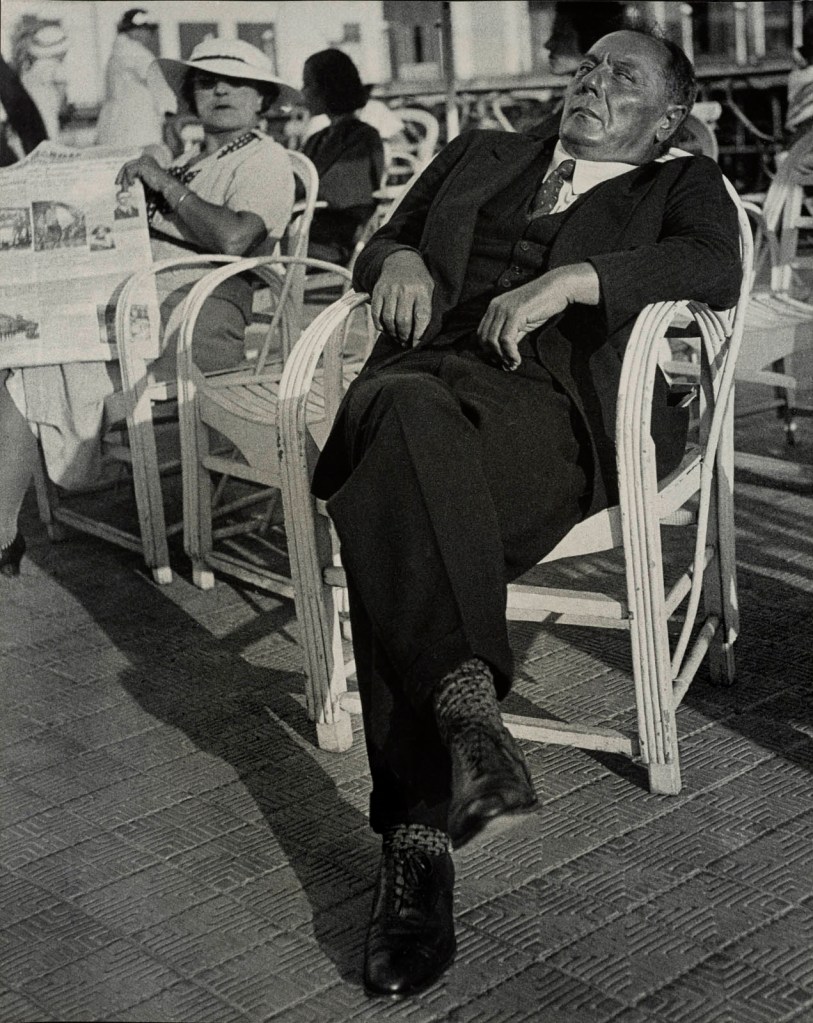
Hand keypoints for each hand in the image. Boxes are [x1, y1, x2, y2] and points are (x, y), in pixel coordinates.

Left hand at [116, 154, 171, 194]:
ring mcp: (143, 160)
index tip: (120, 181)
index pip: (132, 164)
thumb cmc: (159, 185)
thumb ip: (138, 177)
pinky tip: (133, 184)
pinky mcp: (141, 165)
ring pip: (127, 168)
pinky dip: (129, 178)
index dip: (124, 173)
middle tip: (117, 183)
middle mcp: (144, 158)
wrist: (166, 185)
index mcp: (146, 160)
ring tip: (126, 188)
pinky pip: (130, 171)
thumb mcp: (146, 179)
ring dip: (125, 179)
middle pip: (127, 165)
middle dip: (121, 175)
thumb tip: (127, 181)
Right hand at [371, 250, 434, 346]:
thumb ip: (427, 309)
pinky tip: (385, 330)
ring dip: (393, 333)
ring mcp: (390, 290)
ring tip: (397, 338)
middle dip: (404, 336)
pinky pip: (376, 314)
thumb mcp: (429, 290)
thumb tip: (421, 336)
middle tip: (405, 343)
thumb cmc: (418, 281)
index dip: (418, 334)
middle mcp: (405, 290)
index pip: (421, 317)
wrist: (400, 261)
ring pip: (389, 319)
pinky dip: (380, 326)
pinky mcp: (378, 291)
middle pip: (403, 321)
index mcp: (422, 290)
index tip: (416, 344)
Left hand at [477, 264, 599, 369]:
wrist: (557, 288)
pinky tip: (517, 359)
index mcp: (494, 307)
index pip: (482, 333)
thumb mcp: (522, 321)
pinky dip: (510, 353)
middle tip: (508, 365)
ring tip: (513, 364)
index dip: (488, 351)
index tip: (501, 361)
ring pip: (493, 341)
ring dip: (503, 357)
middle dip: (494, 356)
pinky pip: (506, 340)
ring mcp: (504, 309)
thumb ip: (511, 335)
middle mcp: (495, 307)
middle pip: (484, 339)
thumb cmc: (542, 304)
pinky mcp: (515, 314)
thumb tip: (504, 356)